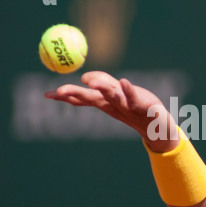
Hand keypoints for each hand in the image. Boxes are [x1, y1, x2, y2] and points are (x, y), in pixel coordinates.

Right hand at [45, 71, 178, 151]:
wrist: (159, 127)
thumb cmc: (136, 108)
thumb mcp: (117, 96)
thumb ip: (102, 84)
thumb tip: (84, 79)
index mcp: (105, 103)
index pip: (82, 98)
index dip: (65, 96)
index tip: (46, 95)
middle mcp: (113, 105)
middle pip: (93, 98)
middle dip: (76, 94)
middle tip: (60, 91)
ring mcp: (127, 106)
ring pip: (112, 97)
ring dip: (102, 89)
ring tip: (92, 84)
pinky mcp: (143, 105)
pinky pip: (135, 98)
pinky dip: (129, 90)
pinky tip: (124, 82)